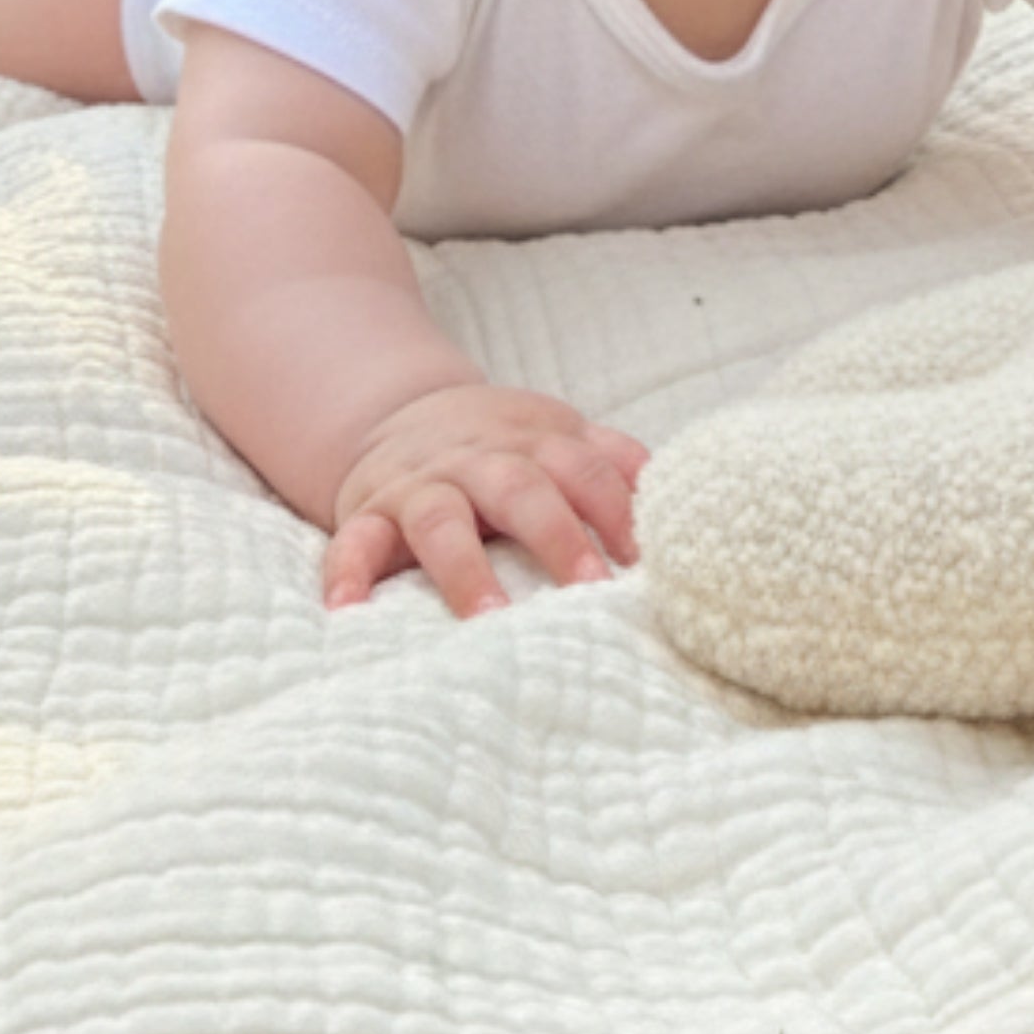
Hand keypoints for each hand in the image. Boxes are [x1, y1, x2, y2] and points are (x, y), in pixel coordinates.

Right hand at [321, 382, 650, 614]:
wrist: (400, 415)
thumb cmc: (503, 448)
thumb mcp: (561, 437)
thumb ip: (618, 463)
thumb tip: (686, 502)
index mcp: (536, 443)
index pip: (587, 469)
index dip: (618, 512)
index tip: (645, 564)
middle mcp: (480, 461)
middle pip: (522, 489)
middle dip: (558, 537)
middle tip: (590, 590)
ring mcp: (422, 486)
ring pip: (441, 518)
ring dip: (465, 568)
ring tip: (489, 618)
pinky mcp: (367, 513)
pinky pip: (353, 542)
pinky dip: (346, 575)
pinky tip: (347, 614)